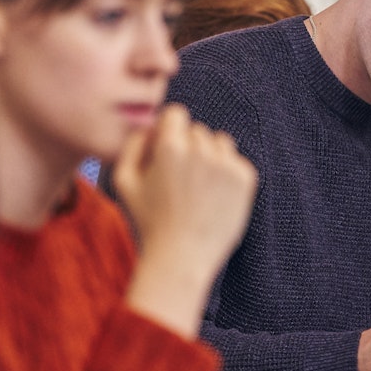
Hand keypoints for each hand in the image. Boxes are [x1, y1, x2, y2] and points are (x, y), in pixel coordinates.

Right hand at [113, 105, 256, 338]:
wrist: (182, 258)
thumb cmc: (148, 221)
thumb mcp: (124, 182)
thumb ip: (133, 144)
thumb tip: (151, 124)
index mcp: (170, 146)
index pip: (176, 113)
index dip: (170, 130)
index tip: (168, 151)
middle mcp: (201, 150)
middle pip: (197, 130)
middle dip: (188, 147)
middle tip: (180, 180)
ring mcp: (226, 164)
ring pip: (219, 142)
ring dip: (210, 157)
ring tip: (197, 189)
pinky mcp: (246, 179)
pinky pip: (236, 161)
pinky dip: (226, 174)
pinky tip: (212, 197)